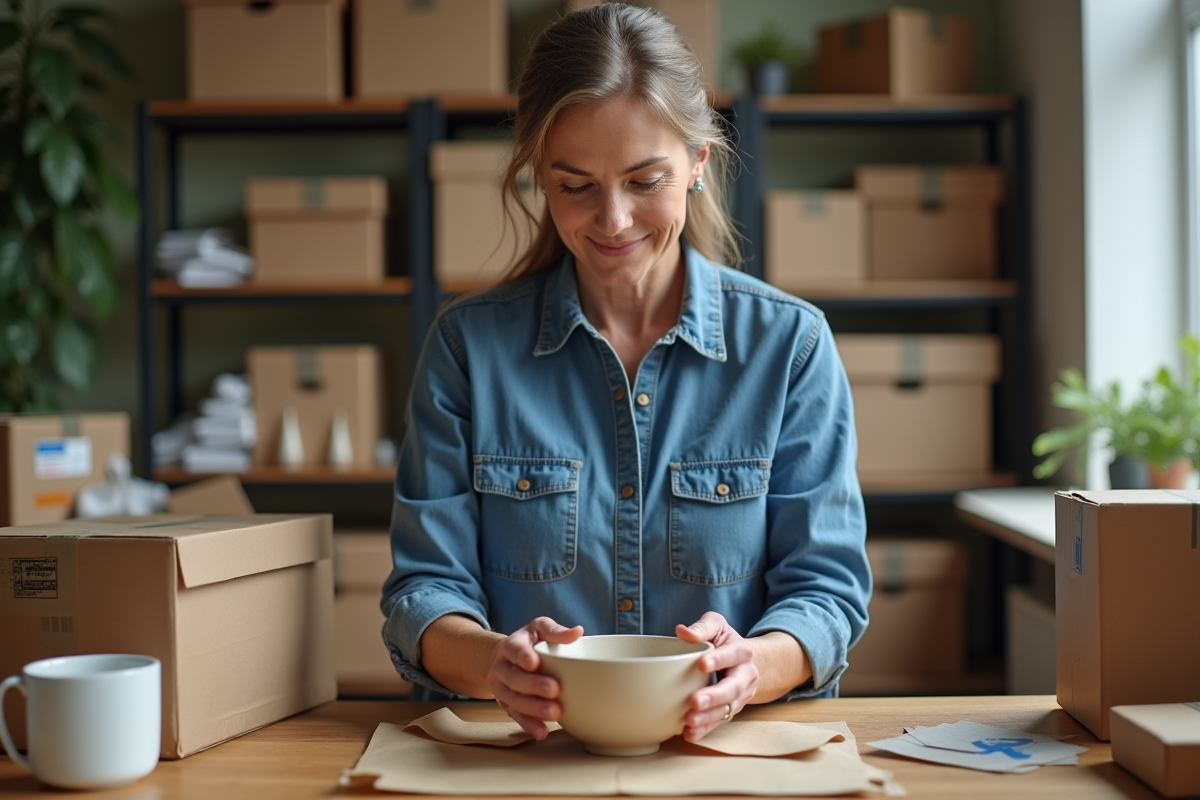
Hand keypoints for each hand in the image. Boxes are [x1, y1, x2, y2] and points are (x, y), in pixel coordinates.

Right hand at [487, 616, 583, 739]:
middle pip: (513, 678)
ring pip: (513, 700)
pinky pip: (515, 716)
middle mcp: (501, 667)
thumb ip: (556, 631)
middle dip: (533, 685)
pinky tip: (542, 731)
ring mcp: (502, 688)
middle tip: (554, 690)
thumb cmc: (530, 641)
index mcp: (510, 645)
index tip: (534, 663)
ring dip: (533, 708)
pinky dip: (528, 725)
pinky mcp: (506, 705)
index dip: (522, 656)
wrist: (507, 659)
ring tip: (554, 713)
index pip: (514, 649)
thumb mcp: (540, 629)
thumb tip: (578, 631)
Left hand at [675, 612, 757, 741]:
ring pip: (728, 709)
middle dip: (714, 696)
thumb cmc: (724, 641)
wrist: (744, 662)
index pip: (732, 654)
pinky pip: (720, 722)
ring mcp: (740, 696)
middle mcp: (745, 675)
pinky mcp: (731, 710)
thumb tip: (682, 631)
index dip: (718, 659)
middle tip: (694, 701)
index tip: (701, 663)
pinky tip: (690, 733)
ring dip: (709, 717)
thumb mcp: (717, 626)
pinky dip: (706, 729)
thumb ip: (703, 627)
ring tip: (689, 721)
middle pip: (733, 688)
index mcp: (742, 652)